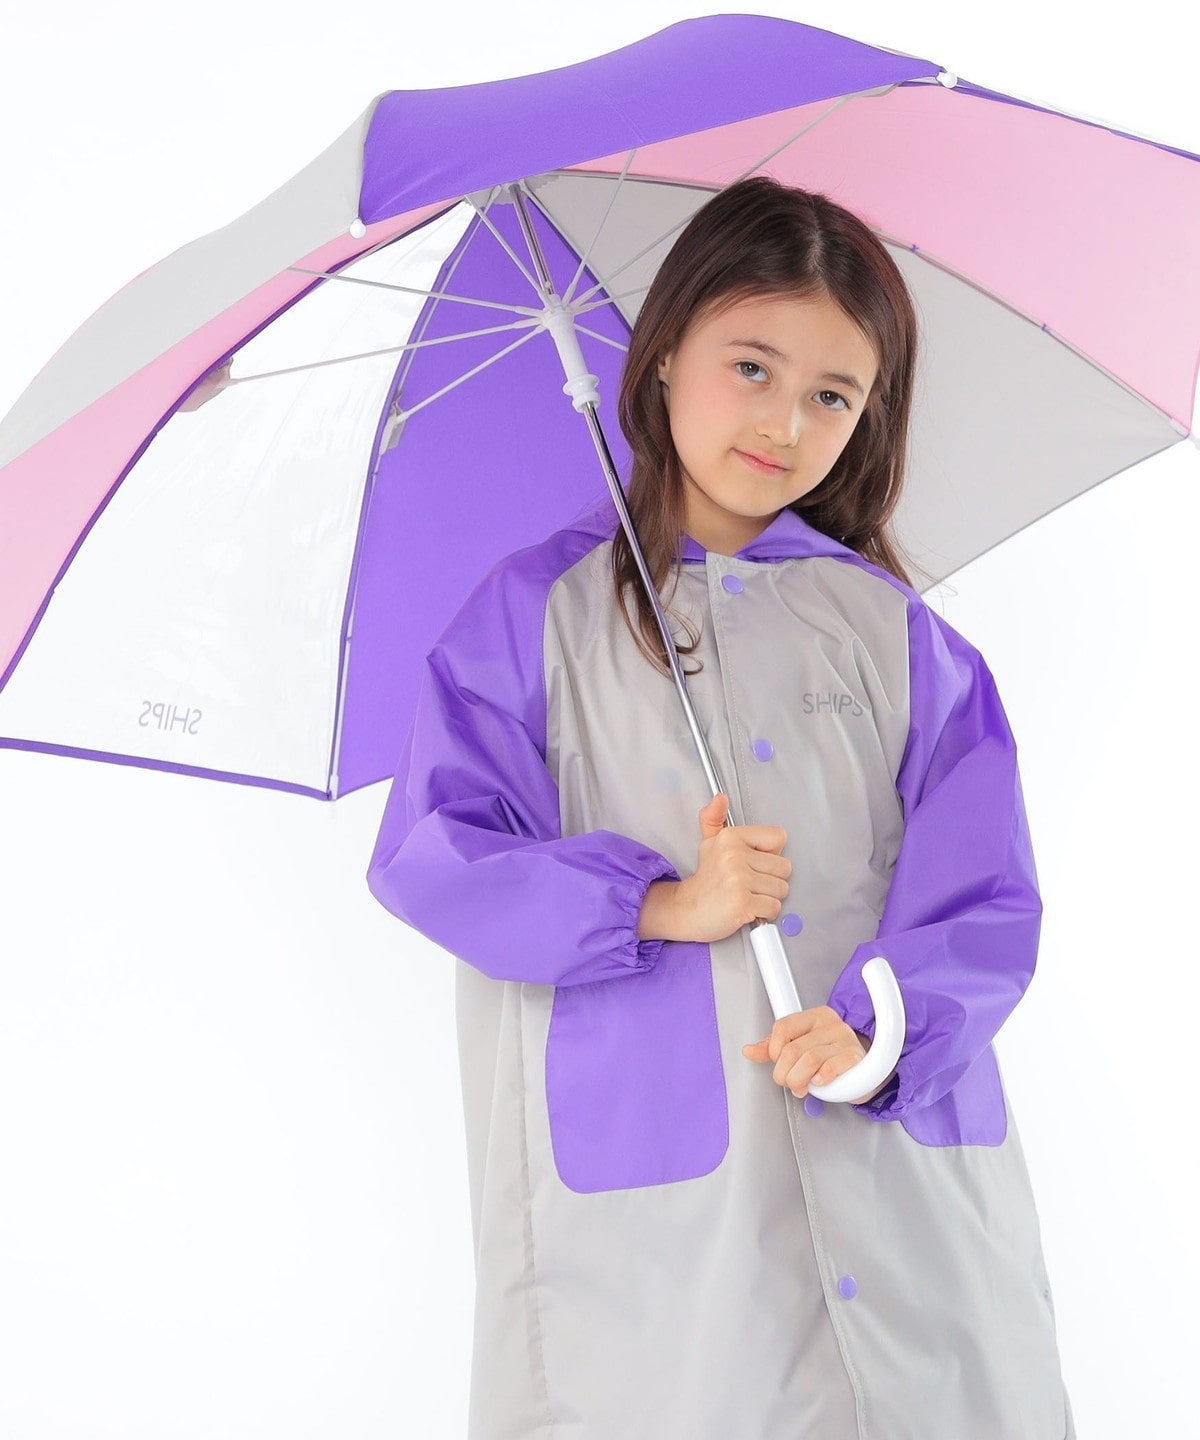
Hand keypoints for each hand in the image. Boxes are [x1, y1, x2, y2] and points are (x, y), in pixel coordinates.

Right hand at [673, 792, 790, 943]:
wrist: (688, 909)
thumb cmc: (706, 879)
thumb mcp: (709, 843)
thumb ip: (714, 818)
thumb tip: (719, 797)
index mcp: (730, 837)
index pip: (778, 837)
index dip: (770, 853)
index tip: (752, 862)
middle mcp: (733, 855)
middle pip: (784, 867)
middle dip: (771, 879)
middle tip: (749, 883)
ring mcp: (738, 880)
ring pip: (781, 889)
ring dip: (768, 897)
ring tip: (748, 895)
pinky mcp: (742, 904)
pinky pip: (773, 908)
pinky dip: (764, 914)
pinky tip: (748, 909)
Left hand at [742, 1007, 890, 1104]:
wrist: (863, 1070)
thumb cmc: (828, 1057)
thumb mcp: (799, 1046)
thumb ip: (773, 1048)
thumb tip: (748, 1050)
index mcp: (814, 1016)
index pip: (782, 1027)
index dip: (773, 1050)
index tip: (777, 1062)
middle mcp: (830, 1024)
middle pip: (792, 1049)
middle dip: (784, 1073)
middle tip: (788, 1082)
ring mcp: (845, 1039)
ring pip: (809, 1060)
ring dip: (798, 1080)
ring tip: (801, 1087)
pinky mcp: (856, 1058)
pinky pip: (831, 1068)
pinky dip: (820, 1080)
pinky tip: (818, 1083)